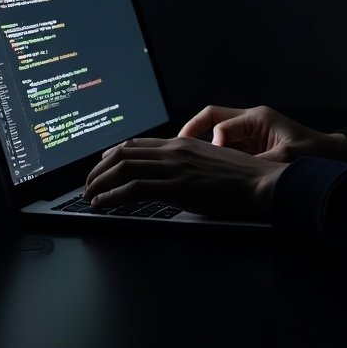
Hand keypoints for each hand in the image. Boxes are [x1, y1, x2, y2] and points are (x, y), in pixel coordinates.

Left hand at [83, 136, 285, 219]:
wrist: (258, 182)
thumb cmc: (241, 177)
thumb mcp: (211, 162)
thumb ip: (190, 163)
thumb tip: (175, 175)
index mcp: (183, 143)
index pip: (138, 144)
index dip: (113, 154)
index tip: (101, 165)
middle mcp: (174, 150)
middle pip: (124, 153)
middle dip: (99, 170)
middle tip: (88, 184)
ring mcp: (173, 167)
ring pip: (123, 168)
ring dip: (100, 183)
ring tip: (89, 196)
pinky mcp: (175, 186)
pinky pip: (133, 188)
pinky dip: (112, 196)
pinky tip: (103, 204)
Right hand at [178, 105, 346, 162]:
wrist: (335, 158)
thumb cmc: (315, 154)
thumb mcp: (286, 159)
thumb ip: (259, 163)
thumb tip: (234, 172)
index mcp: (257, 118)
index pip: (219, 122)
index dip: (211, 141)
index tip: (209, 159)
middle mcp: (251, 123)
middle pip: (212, 121)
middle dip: (192, 134)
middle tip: (176, 152)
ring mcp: (251, 137)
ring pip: (217, 137)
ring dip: (203, 150)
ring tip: (186, 166)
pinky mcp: (253, 151)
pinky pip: (227, 151)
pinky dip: (215, 160)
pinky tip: (207, 176)